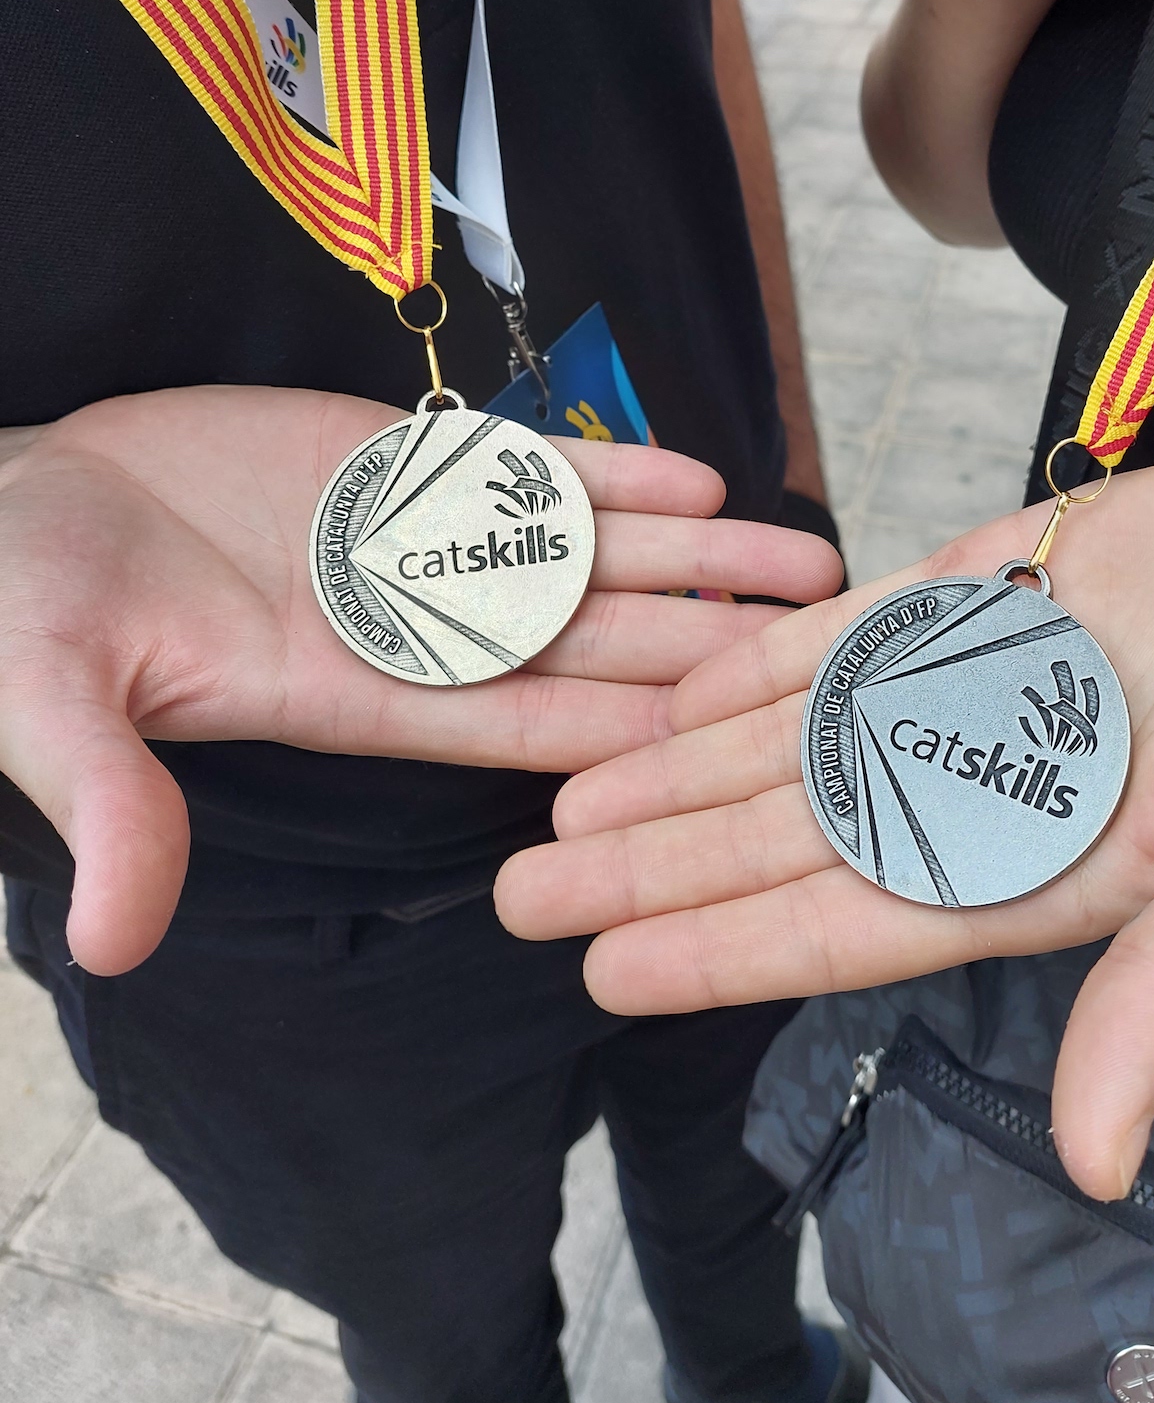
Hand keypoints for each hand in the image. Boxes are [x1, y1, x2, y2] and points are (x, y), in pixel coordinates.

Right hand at [0, 387, 840, 975]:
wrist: (14, 499)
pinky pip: (524, 471)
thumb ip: (112, 802)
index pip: (516, 729)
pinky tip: (699, 480)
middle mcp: (408, 628)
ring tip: (803, 560)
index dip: (626, 740)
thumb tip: (117, 941)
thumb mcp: (57, 701)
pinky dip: (608, 475)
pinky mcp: (394, 461)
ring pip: (581, 556)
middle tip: (823, 657)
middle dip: (700, 650)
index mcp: (351, 698)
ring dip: (691, 561)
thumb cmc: (26, 605)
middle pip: (587, 647)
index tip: (732, 751)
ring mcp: (412, 540)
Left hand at [495, 439, 1153, 1200]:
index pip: (849, 926)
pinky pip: (857, 631)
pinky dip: (768, 657)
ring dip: (684, 767)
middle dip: (658, 862)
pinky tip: (684, 688)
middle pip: (791, 837)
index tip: (601, 966)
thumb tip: (1096, 1163)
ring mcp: (986, 684)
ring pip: (802, 737)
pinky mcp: (999, 588)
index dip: (721, 948)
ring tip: (571, 793)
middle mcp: (995, 785)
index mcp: (1050, 869)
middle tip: (525, 885)